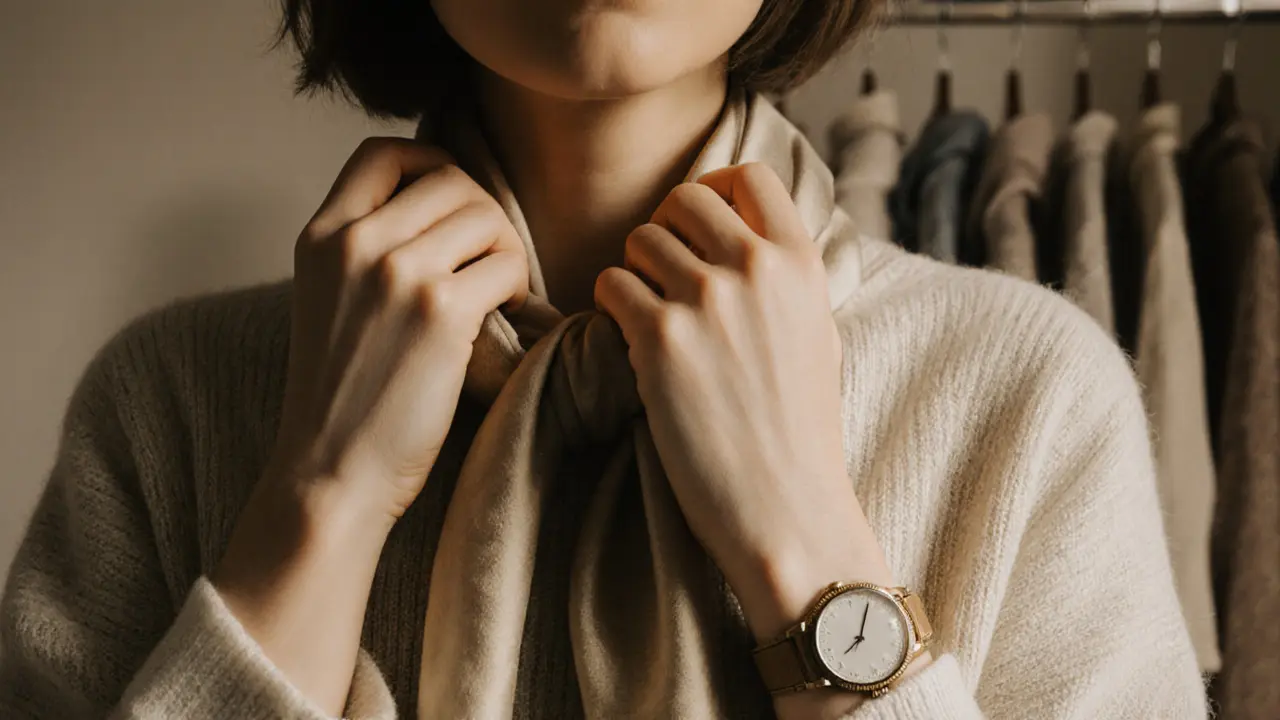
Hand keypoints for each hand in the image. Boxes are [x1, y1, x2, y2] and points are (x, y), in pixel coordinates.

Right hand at [212, 136, 527, 712]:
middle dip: (485, 216)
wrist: (329, 476)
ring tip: (500, 294)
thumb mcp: (329, 304)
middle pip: (450, 178)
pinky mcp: (440, 312)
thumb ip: (366, 253)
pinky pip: (505, 265)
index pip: (383, 151)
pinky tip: (508, 319)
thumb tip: (442, 218)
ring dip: (507, 250)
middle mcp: (355, 243)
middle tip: (491, 265)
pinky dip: (519, 287)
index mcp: (321, 236)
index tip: (454, 207)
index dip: (432, 164)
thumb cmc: (341, 401)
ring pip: (486, 216)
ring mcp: (396, 272)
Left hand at [593, 163, 894, 644]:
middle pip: (684, 198)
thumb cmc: (800, 433)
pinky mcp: (660, 341)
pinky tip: (631, 343)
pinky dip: (612, 308)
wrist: (787, 510)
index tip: (699, 222)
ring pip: (640, 240)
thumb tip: (743, 234)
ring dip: (634, 272)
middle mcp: (756, 270)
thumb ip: (783, 279)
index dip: (714, 189)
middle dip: (663, 228)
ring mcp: (707, 302)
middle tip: (660, 272)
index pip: (749, 176)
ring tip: (647, 317)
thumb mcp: (815, 336)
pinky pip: (612, 286)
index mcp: (802, 264)